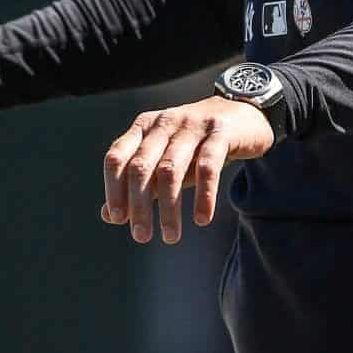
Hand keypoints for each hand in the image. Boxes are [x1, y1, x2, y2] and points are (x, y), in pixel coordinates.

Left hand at [101, 95, 273, 244]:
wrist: (242, 115)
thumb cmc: (196, 145)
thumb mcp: (165, 160)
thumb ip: (139, 184)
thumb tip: (109, 215)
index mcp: (144, 127)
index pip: (117, 157)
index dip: (114, 189)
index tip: (118, 219)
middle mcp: (164, 123)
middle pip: (141, 167)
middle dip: (139, 205)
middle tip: (142, 237)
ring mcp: (192, 125)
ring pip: (171, 170)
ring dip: (169, 207)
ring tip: (171, 235)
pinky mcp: (221, 132)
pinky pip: (208, 166)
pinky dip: (204, 195)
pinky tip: (201, 218)